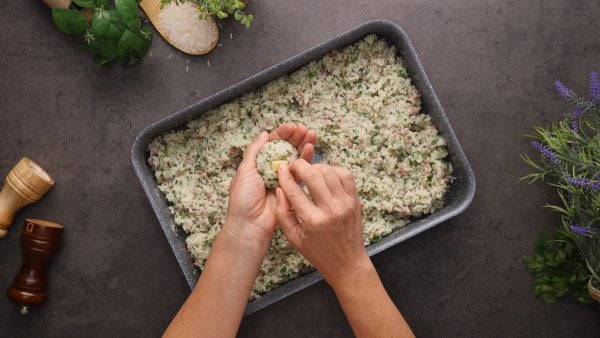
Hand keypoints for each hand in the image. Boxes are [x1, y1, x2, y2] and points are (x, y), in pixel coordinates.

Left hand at [225, 125, 316, 245]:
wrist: (250, 224)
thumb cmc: (243, 198)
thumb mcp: (244, 170)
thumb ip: (254, 151)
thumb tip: (264, 133)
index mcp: (259, 162)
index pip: (273, 143)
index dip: (282, 134)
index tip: (291, 127)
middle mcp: (271, 168)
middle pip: (286, 148)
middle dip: (296, 137)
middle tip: (305, 130)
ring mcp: (283, 178)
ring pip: (295, 158)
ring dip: (303, 145)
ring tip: (312, 135)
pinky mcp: (293, 188)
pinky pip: (301, 172)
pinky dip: (307, 160)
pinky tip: (310, 149)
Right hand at [275, 160, 368, 284]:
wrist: (347, 263)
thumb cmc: (318, 252)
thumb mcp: (294, 238)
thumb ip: (283, 213)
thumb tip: (280, 189)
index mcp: (313, 221)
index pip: (295, 190)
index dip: (285, 176)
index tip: (281, 169)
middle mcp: (330, 209)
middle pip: (313, 174)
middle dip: (300, 166)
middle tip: (294, 167)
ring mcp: (345, 203)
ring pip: (329, 171)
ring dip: (316, 167)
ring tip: (309, 172)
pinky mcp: (355, 200)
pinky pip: (346, 175)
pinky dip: (334, 170)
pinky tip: (326, 175)